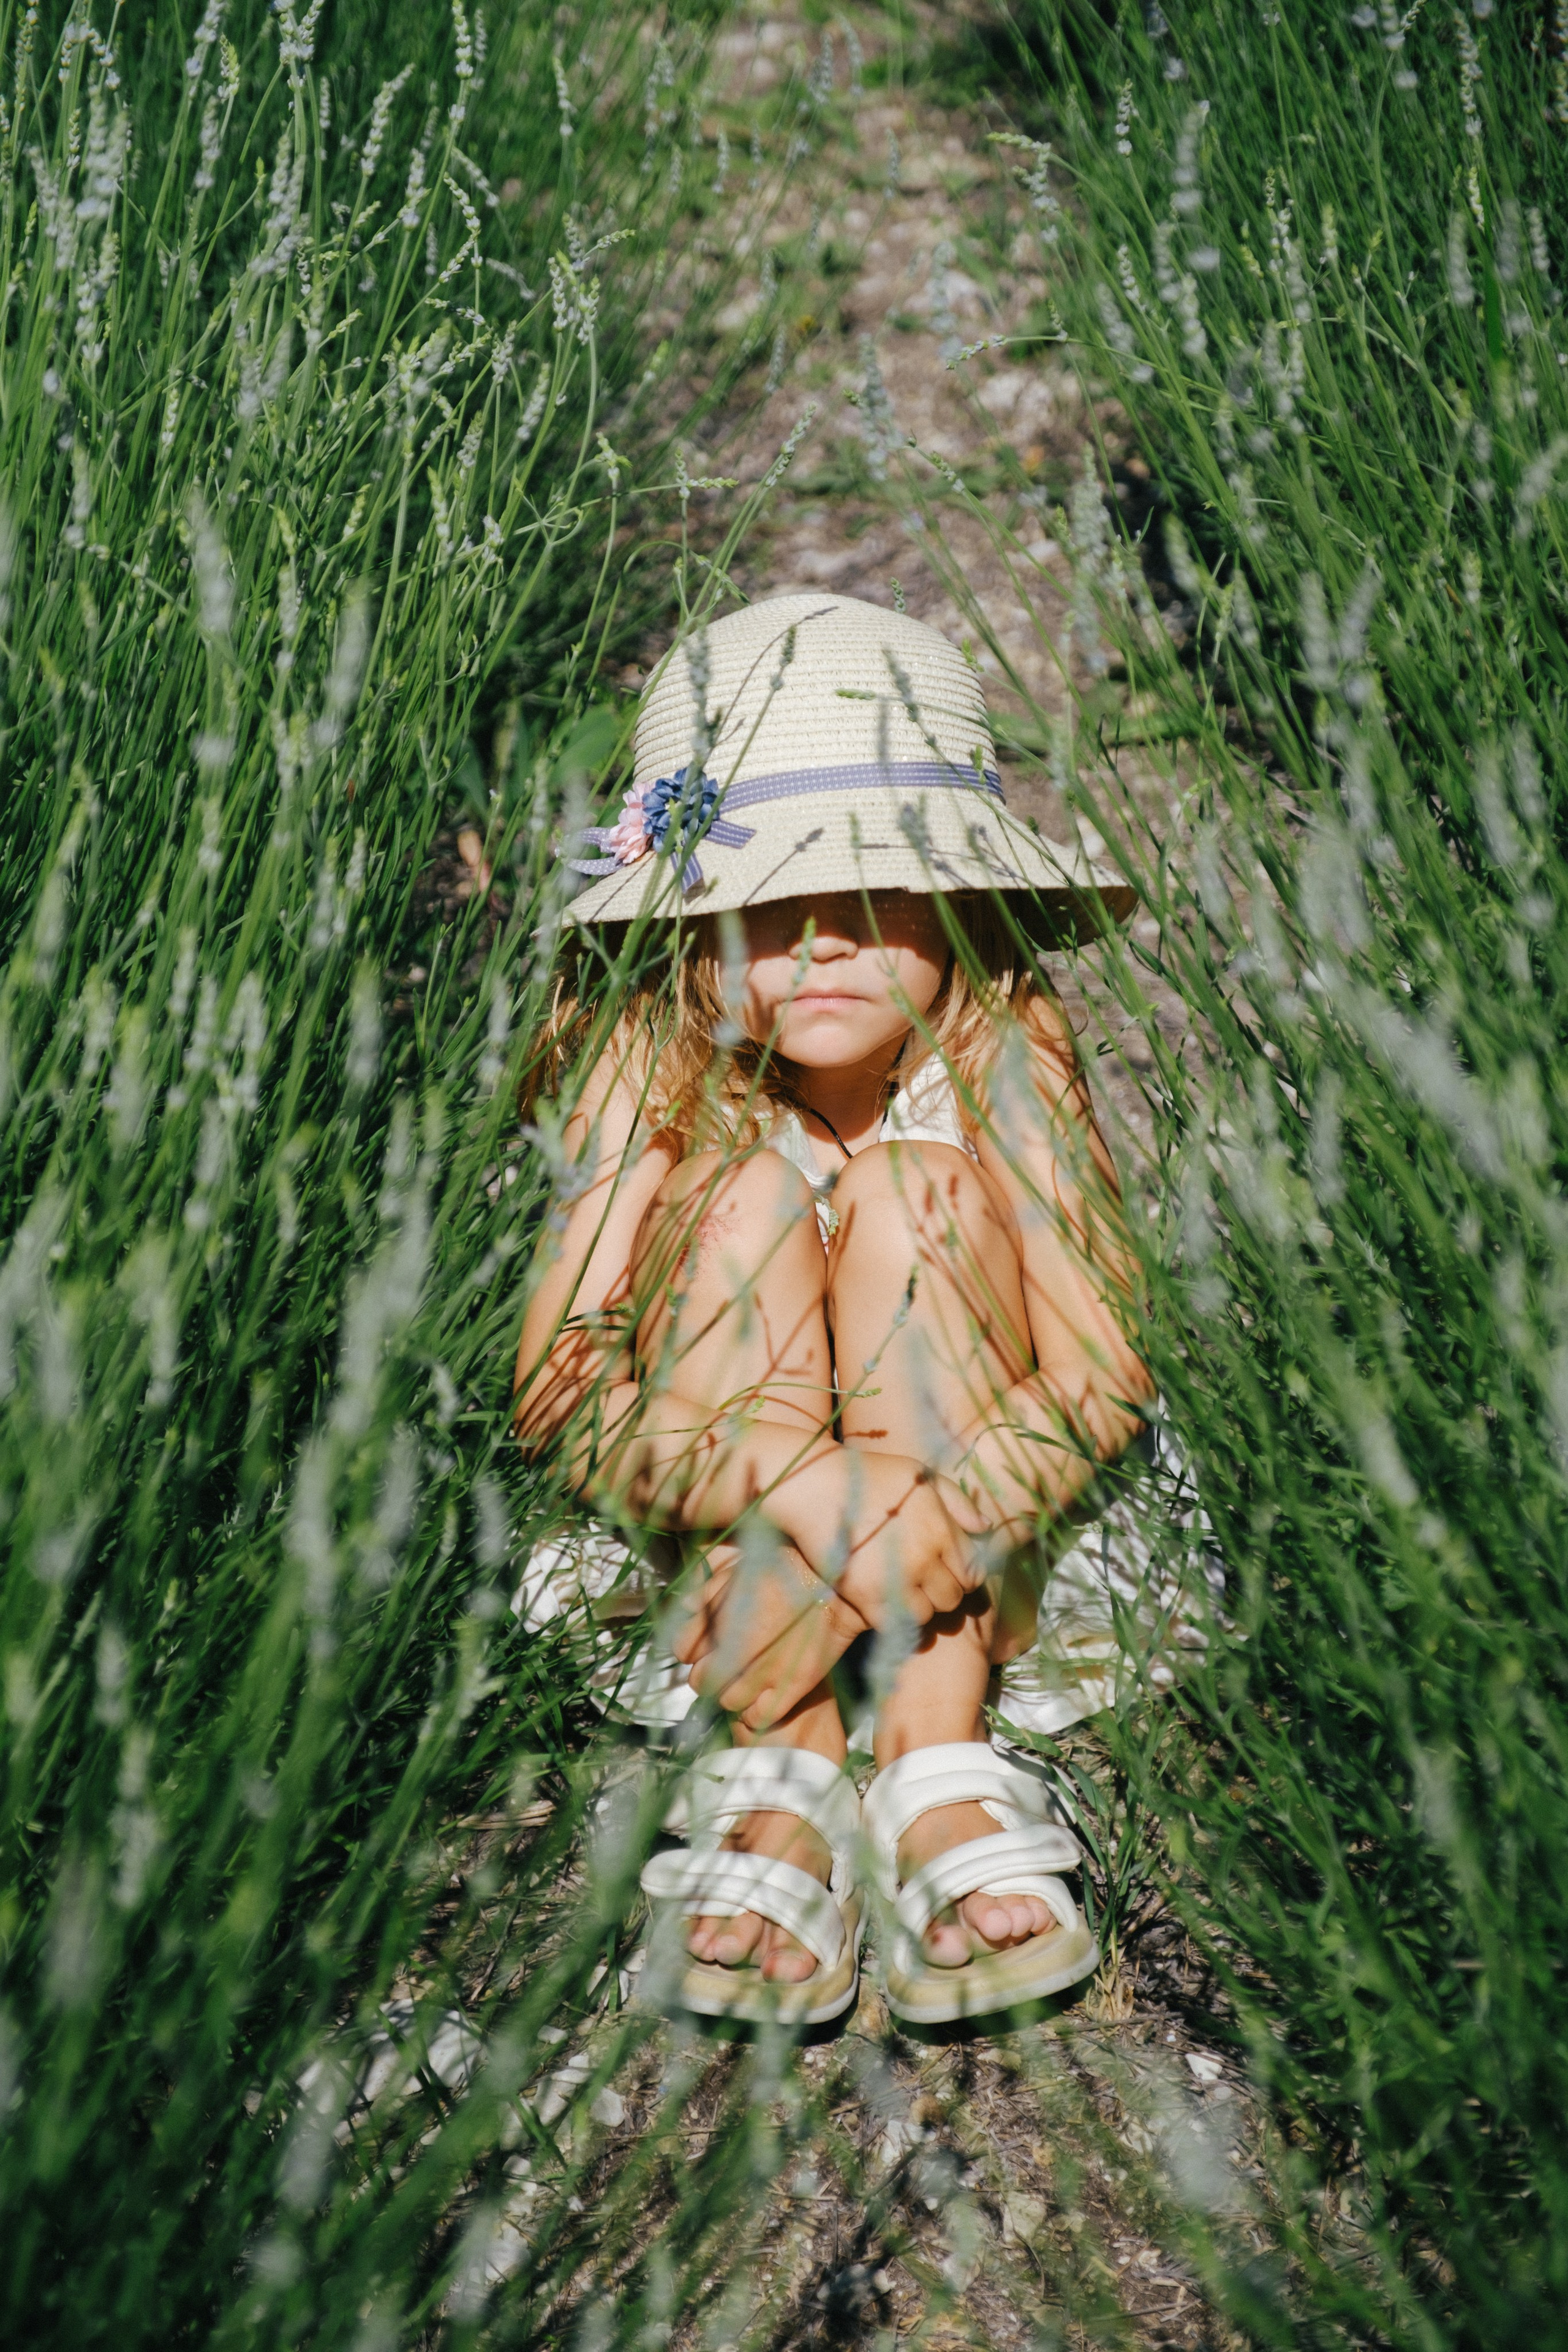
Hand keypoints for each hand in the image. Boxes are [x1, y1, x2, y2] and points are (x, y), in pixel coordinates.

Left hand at [670, 1543, 868, 1727]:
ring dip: (732, 1693)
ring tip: (746, 1679)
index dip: (692, 1651)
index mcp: (718, 1620)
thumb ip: (705, 1593)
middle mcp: (736, 1650)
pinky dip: (756, 1710)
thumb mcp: (736, 1571)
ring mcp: (764, 1672)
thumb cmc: (784, 1570)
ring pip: (727, 1701)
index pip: (683, 1652)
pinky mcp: (791, 1687)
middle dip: (709, 1674)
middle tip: (726, 1665)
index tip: (704, 1648)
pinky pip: (758, 1716)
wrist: (834, 1582)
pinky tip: (763, 1695)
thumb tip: (686, 1609)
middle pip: (701, 1681)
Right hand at [794, 1451, 990, 1631]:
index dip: (963, 1575)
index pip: (973, 1572)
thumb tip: (985, 1528)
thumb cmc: (870, 1475)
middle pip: (952, 1597)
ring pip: (927, 1614)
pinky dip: (894, 1620)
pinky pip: (896, 1625)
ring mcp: (897, 1579)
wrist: (816, 1487)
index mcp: (942, 1528)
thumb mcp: (920, 1474)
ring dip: (918, 1607)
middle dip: (942, 1592)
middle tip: (923, 1582)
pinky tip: (883, 1604)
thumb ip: (957, 1501)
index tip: (946, 1570)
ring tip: (901, 1592)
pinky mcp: (867, 1596)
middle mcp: (926, 1557)